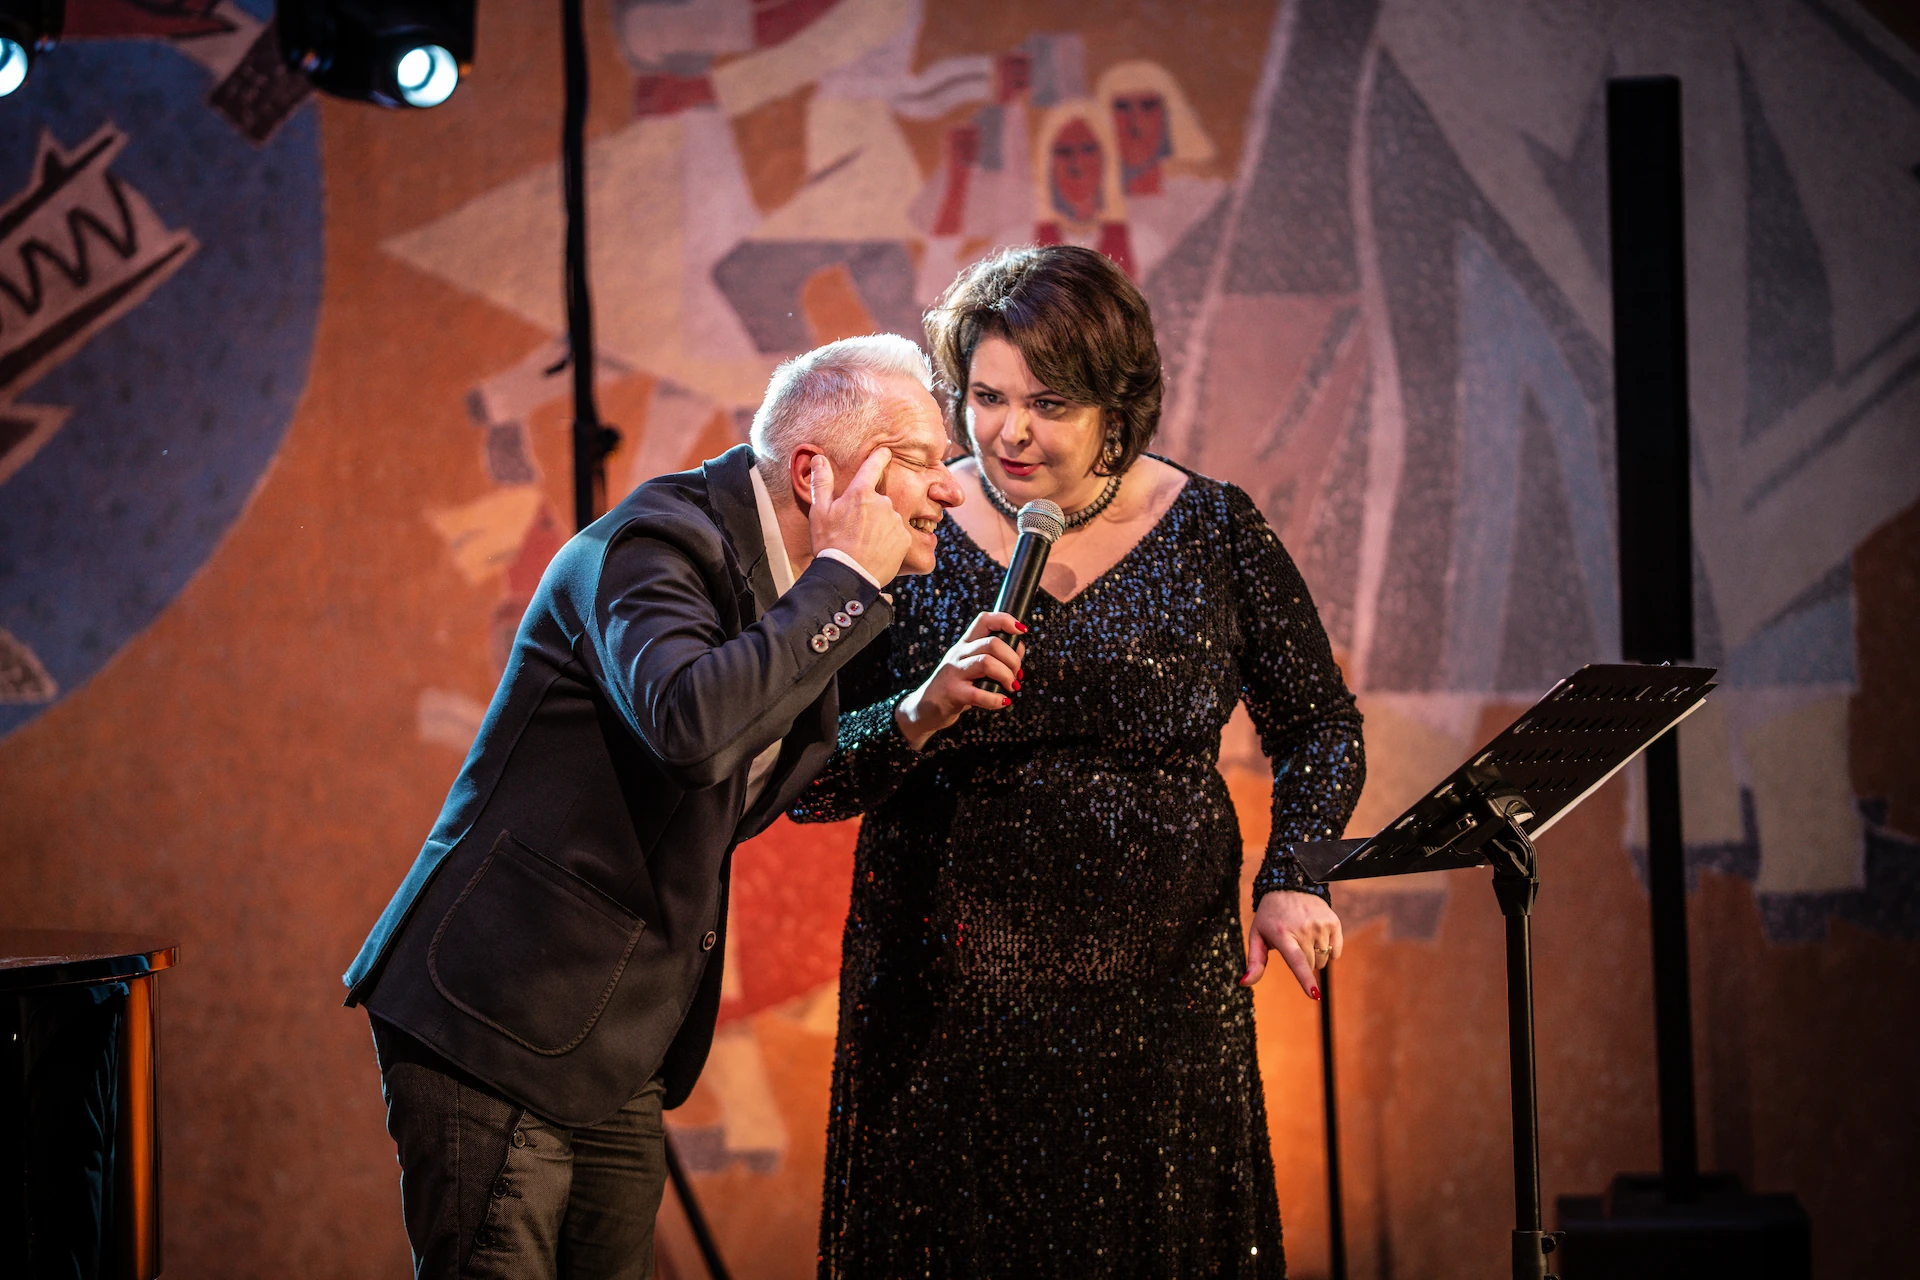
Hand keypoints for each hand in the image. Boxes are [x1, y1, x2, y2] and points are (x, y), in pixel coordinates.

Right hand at [808, 447, 910, 583]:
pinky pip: (897, 534)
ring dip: (879, 526)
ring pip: (888, 517)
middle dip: (869, 509)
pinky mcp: (905, 539)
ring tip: (864, 543)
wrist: (848, 576)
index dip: (880, 457)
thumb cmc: (830, 544)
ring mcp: (895, 521)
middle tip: (854, 529)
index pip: (874, 466)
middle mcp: (883, 503)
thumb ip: (822, 483)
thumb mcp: (819, 512)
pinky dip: (888, 540)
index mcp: (860, 493)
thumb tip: (819, 459)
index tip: (886, 452)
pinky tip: (875, 550)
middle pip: (878, 499)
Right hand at [894, 611, 1026, 749]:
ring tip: (1010, 687)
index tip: (1021, 630)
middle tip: (1016, 675)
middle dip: (1013, 659)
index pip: (984, 619)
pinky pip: (979, 694)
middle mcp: (959, 653)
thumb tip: (1019, 648)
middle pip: (992, 643)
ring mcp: (954, 672)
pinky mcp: (952, 693)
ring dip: (1006, 676)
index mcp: (965, 644)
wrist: (925, 709)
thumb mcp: (973, 668)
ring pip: (987, 662)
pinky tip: (1002, 702)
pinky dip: (996, 700)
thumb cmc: (955, 687)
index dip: (1005, 620)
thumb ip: (996, 657)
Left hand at [1242, 890, 1342, 998]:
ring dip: (1316, 957)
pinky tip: (1318, 938)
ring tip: (1305, 938)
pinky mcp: (1333, 922)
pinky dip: (1329, 951)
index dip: (1305, 979)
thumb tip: (1244, 983)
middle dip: (1304, 963)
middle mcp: (1303, 929)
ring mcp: (1320, 925)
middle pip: (1311, 965)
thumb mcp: (1257, 935)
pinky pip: (1336, 951)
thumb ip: (1254, 962)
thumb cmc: (1271, 916)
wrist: (1290, 885)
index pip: (1296, 961)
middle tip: (1295, 945)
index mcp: (1282, 934)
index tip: (1314, 995)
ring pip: (1324, 959)